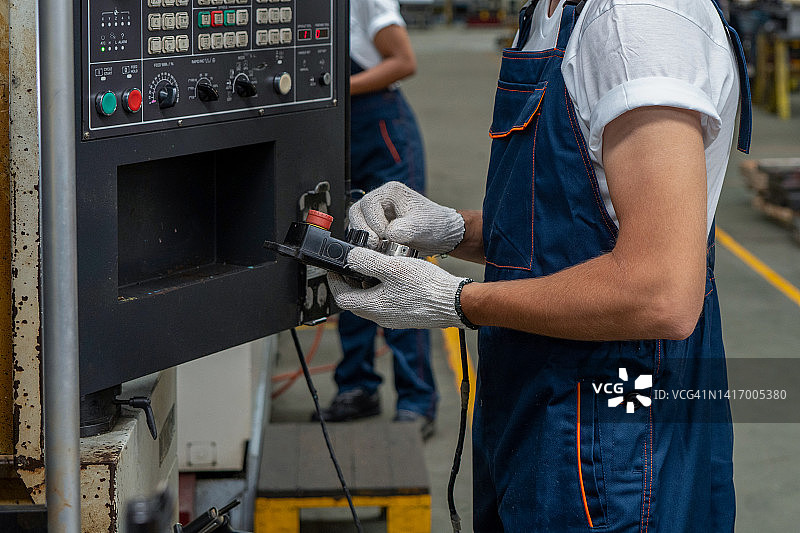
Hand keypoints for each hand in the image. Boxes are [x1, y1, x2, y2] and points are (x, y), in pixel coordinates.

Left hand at [328, 247, 465, 329]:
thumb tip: (349, 257)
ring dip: (369, 285)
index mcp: (373, 307)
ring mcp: (395, 318)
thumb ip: (367, 262)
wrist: (455, 303)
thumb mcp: (392, 267)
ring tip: (376, 267)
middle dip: (351, 282)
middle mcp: (381, 317)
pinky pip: (388, 303)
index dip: (335, 281)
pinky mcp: (407, 315)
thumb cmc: (426, 287)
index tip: (335, 268)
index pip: (342, 298)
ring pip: (373, 301)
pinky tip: (396, 278)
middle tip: (354, 266)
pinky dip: (385, 290)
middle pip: (356, 301)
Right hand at [348, 182, 464, 256]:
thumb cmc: (435, 225)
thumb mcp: (422, 227)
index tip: (384, 236)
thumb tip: (388, 235)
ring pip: (357, 222)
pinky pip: (363, 233)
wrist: (442, 235)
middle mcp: (382, 200)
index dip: (373, 221)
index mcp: (391, 192)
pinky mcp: (376, 226)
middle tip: (376, 244)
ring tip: (378, 248)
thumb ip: (405, 229)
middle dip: (364, 230)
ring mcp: (377, 213)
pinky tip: (378, 250)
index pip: (369, 203)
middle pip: (357, 211)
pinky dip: (366, 242)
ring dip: (363, 237)